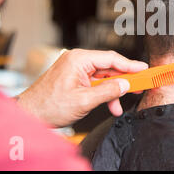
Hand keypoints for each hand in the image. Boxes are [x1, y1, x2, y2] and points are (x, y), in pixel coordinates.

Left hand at [16, 49, 147, 126]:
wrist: (29, 115)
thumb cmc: (48, 106)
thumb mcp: (84, 100)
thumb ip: (108, 91)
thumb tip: (125, 85)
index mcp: (78, 59)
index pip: (111, 58)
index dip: (130, 65)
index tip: (144, 69)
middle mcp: (77, 60)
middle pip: (108, 66)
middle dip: (123, 79)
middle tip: (140, 85)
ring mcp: (76, 69)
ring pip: (103, 77)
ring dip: (113, 91)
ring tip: (120, 104)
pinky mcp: (75, 78)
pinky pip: (95, 83)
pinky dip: (103, 93)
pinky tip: (110, 105)